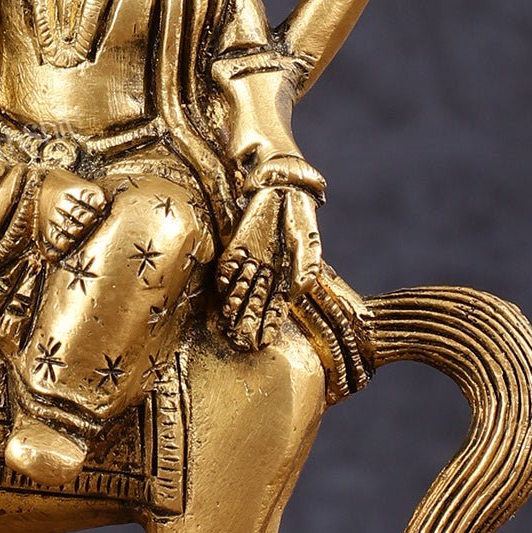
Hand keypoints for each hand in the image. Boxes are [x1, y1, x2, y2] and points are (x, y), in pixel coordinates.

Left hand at [216, 188, 322, 350]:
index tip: (263, 342)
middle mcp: (265, 273)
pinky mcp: (236, 246)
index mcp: (284, 277)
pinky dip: (227, 276)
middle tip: (240, 340)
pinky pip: (230, 265)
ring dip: (235, 303)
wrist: (281, 190)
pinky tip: (224, 287)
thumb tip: (301, 288)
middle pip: (255, 302)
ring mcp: (249, 260)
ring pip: (240, 287)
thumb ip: (306, 264)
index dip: (270, 324)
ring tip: (229, 319)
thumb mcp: (307, 241)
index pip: (276, 306)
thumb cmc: (299, 218)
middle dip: (248, 320)